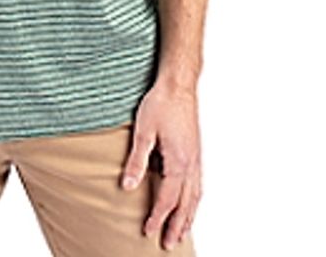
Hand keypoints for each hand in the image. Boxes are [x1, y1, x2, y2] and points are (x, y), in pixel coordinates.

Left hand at [120, 80, 201, 250]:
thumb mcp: (143, 131)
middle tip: (167, 244)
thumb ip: (136, 161)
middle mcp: (192, 164)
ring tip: (181, 233)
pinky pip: (198, 184)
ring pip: (195, 196)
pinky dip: (195, 200)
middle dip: (176, 226)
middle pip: (185, 204)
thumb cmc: (160, 104)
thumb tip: (127, 187)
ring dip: (188, 216)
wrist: (178, 85)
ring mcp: (197, 158)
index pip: (168, 199)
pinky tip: (190, 204)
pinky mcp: (196, 152)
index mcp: (179, 161)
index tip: (148, 232)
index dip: (158, 217)